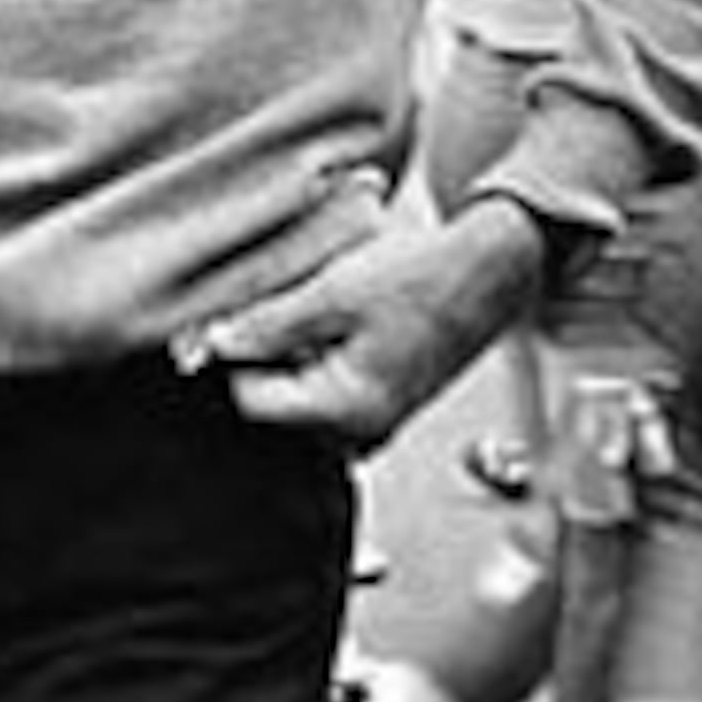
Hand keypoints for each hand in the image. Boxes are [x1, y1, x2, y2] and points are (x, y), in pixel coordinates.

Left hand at [185, 195, 546, 452]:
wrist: (489, 270)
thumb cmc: (422, 278)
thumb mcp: (332, 294)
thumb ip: (268, 326)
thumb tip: (212, 344)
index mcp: (349, 411)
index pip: (251, 402)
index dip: (234, 356)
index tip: (237, 317)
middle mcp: (361, 431)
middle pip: (272, 404)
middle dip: (266, 355)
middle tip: (289, 307)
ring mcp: (371, 422)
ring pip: (296, 395)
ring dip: (291, 354)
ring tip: (321, 311)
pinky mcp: (378, 405)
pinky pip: (324, 390)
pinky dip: (317, 357)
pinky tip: (338, 323)